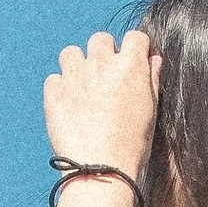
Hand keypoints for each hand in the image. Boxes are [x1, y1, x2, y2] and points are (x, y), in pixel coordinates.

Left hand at [44, 31, 157, 181]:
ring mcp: (75, 76)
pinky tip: (69, 106)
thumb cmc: (131, 145)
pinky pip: (54, 79)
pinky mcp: (54, 92)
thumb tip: (153, 60)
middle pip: (100, 39)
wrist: (101, 169)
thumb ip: (151, 79)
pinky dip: (60, 89)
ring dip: (76, 64)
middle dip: (103, 53)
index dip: (135, 48)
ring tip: (82, 87)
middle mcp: (102, 64)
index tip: (132, 60)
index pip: (135, 37)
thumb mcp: (151, 111)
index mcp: (130, 66)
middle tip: (104, 76)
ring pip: (71, 53)